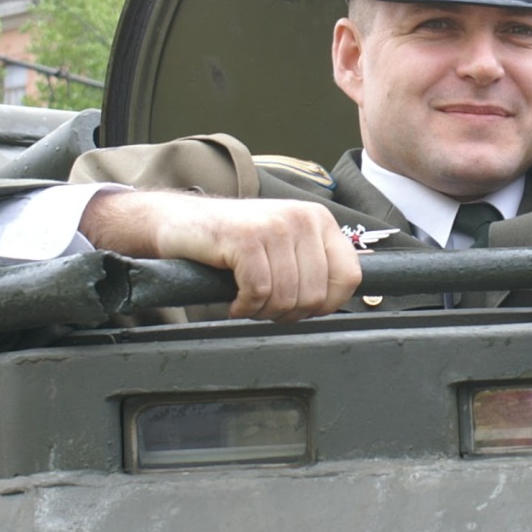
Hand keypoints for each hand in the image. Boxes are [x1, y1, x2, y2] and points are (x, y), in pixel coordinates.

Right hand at [81, 190, 362, 321]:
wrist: (181, 221)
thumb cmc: (233, 243)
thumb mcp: (285, 248)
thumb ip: (313, 268)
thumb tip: (337, 302)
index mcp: (319, 221)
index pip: (349, 277)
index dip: (326, 305)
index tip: (300, 308)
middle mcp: (302, 218)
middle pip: (316, 295)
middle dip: (288, 313)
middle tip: (264, 305)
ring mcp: (274, 225)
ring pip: (288, 297)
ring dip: (263, 311)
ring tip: (248, 301)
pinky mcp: (245, 238)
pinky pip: (258, 292)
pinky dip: (244, 307)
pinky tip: (234, 300)